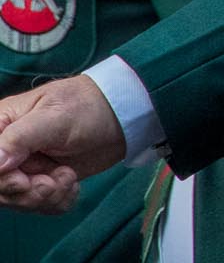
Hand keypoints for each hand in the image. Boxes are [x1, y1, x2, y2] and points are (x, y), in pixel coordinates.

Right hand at [0, 76, 126, 213]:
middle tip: (55, 183)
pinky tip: (72, 186)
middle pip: (0, 189)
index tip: (24, 181)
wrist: (122, 117)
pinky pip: (40, 205)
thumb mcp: (54, 117)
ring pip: (18, 201)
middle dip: (27, 194)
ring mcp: (25, 168)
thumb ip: (19, 138)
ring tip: (68, 178)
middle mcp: (7, 150)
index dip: (2, 180)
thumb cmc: (87, 106)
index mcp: (1, 127)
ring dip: (46, 198)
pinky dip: (58, 202)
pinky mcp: (43, 181)